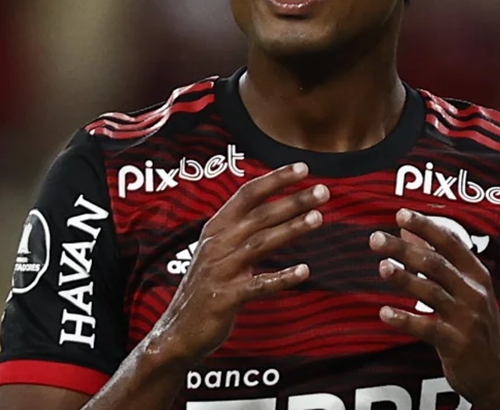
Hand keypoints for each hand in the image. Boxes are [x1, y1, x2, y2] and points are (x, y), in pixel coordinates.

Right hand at [147, 162, 328, 367]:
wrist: (177, 331)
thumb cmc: (205, 287)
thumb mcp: (217, 251)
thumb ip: (240, 230)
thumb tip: (273, 210)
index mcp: (216, 229)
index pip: (247, 194)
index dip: (275, 179)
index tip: (302, 168)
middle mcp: (217, 244)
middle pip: (259, 215)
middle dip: (292, 201)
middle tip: (323, 191)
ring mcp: (220, 271)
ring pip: (260, 243)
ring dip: (291, 229)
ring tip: (318, 218)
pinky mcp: (225, 298)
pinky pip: (258, 285)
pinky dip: (282, 277)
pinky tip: (304, 271)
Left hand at [369, 208, 499, 409]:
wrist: (496, 373)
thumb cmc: (475, 326)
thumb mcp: (464, 289)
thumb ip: (438, 260)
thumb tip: (409, 231)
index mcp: (476, 275)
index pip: (450, 243)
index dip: (426, 226)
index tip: (401, 214)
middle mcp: (474, 292)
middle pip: (436, 263)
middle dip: (404, 249)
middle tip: (376, 239)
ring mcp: (467, 318)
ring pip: (431, 291)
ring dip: (404, 278)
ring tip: (382, 267)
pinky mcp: (456, 343)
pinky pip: (427, 327)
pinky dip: (405, 319)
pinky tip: (385, 313)